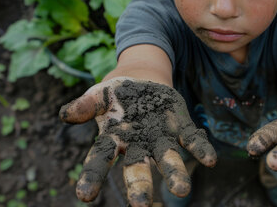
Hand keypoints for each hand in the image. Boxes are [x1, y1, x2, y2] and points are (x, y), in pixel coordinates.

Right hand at [59, 77, 216, 206]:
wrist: (142, 82)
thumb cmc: (116, 95)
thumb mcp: (98, 95)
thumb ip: (85, 105)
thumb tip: (65, 114)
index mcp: (112, 138)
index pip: (99, 160)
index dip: (92, 177)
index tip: (85, 196)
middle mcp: (137, 144)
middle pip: (137, 168)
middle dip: (140, 186)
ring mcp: (160, 137)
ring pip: (167, 158)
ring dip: (175, 173)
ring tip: (183, 191)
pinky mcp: (180, 127)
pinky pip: (192, 140)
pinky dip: (201, 150)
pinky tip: (211, 161)